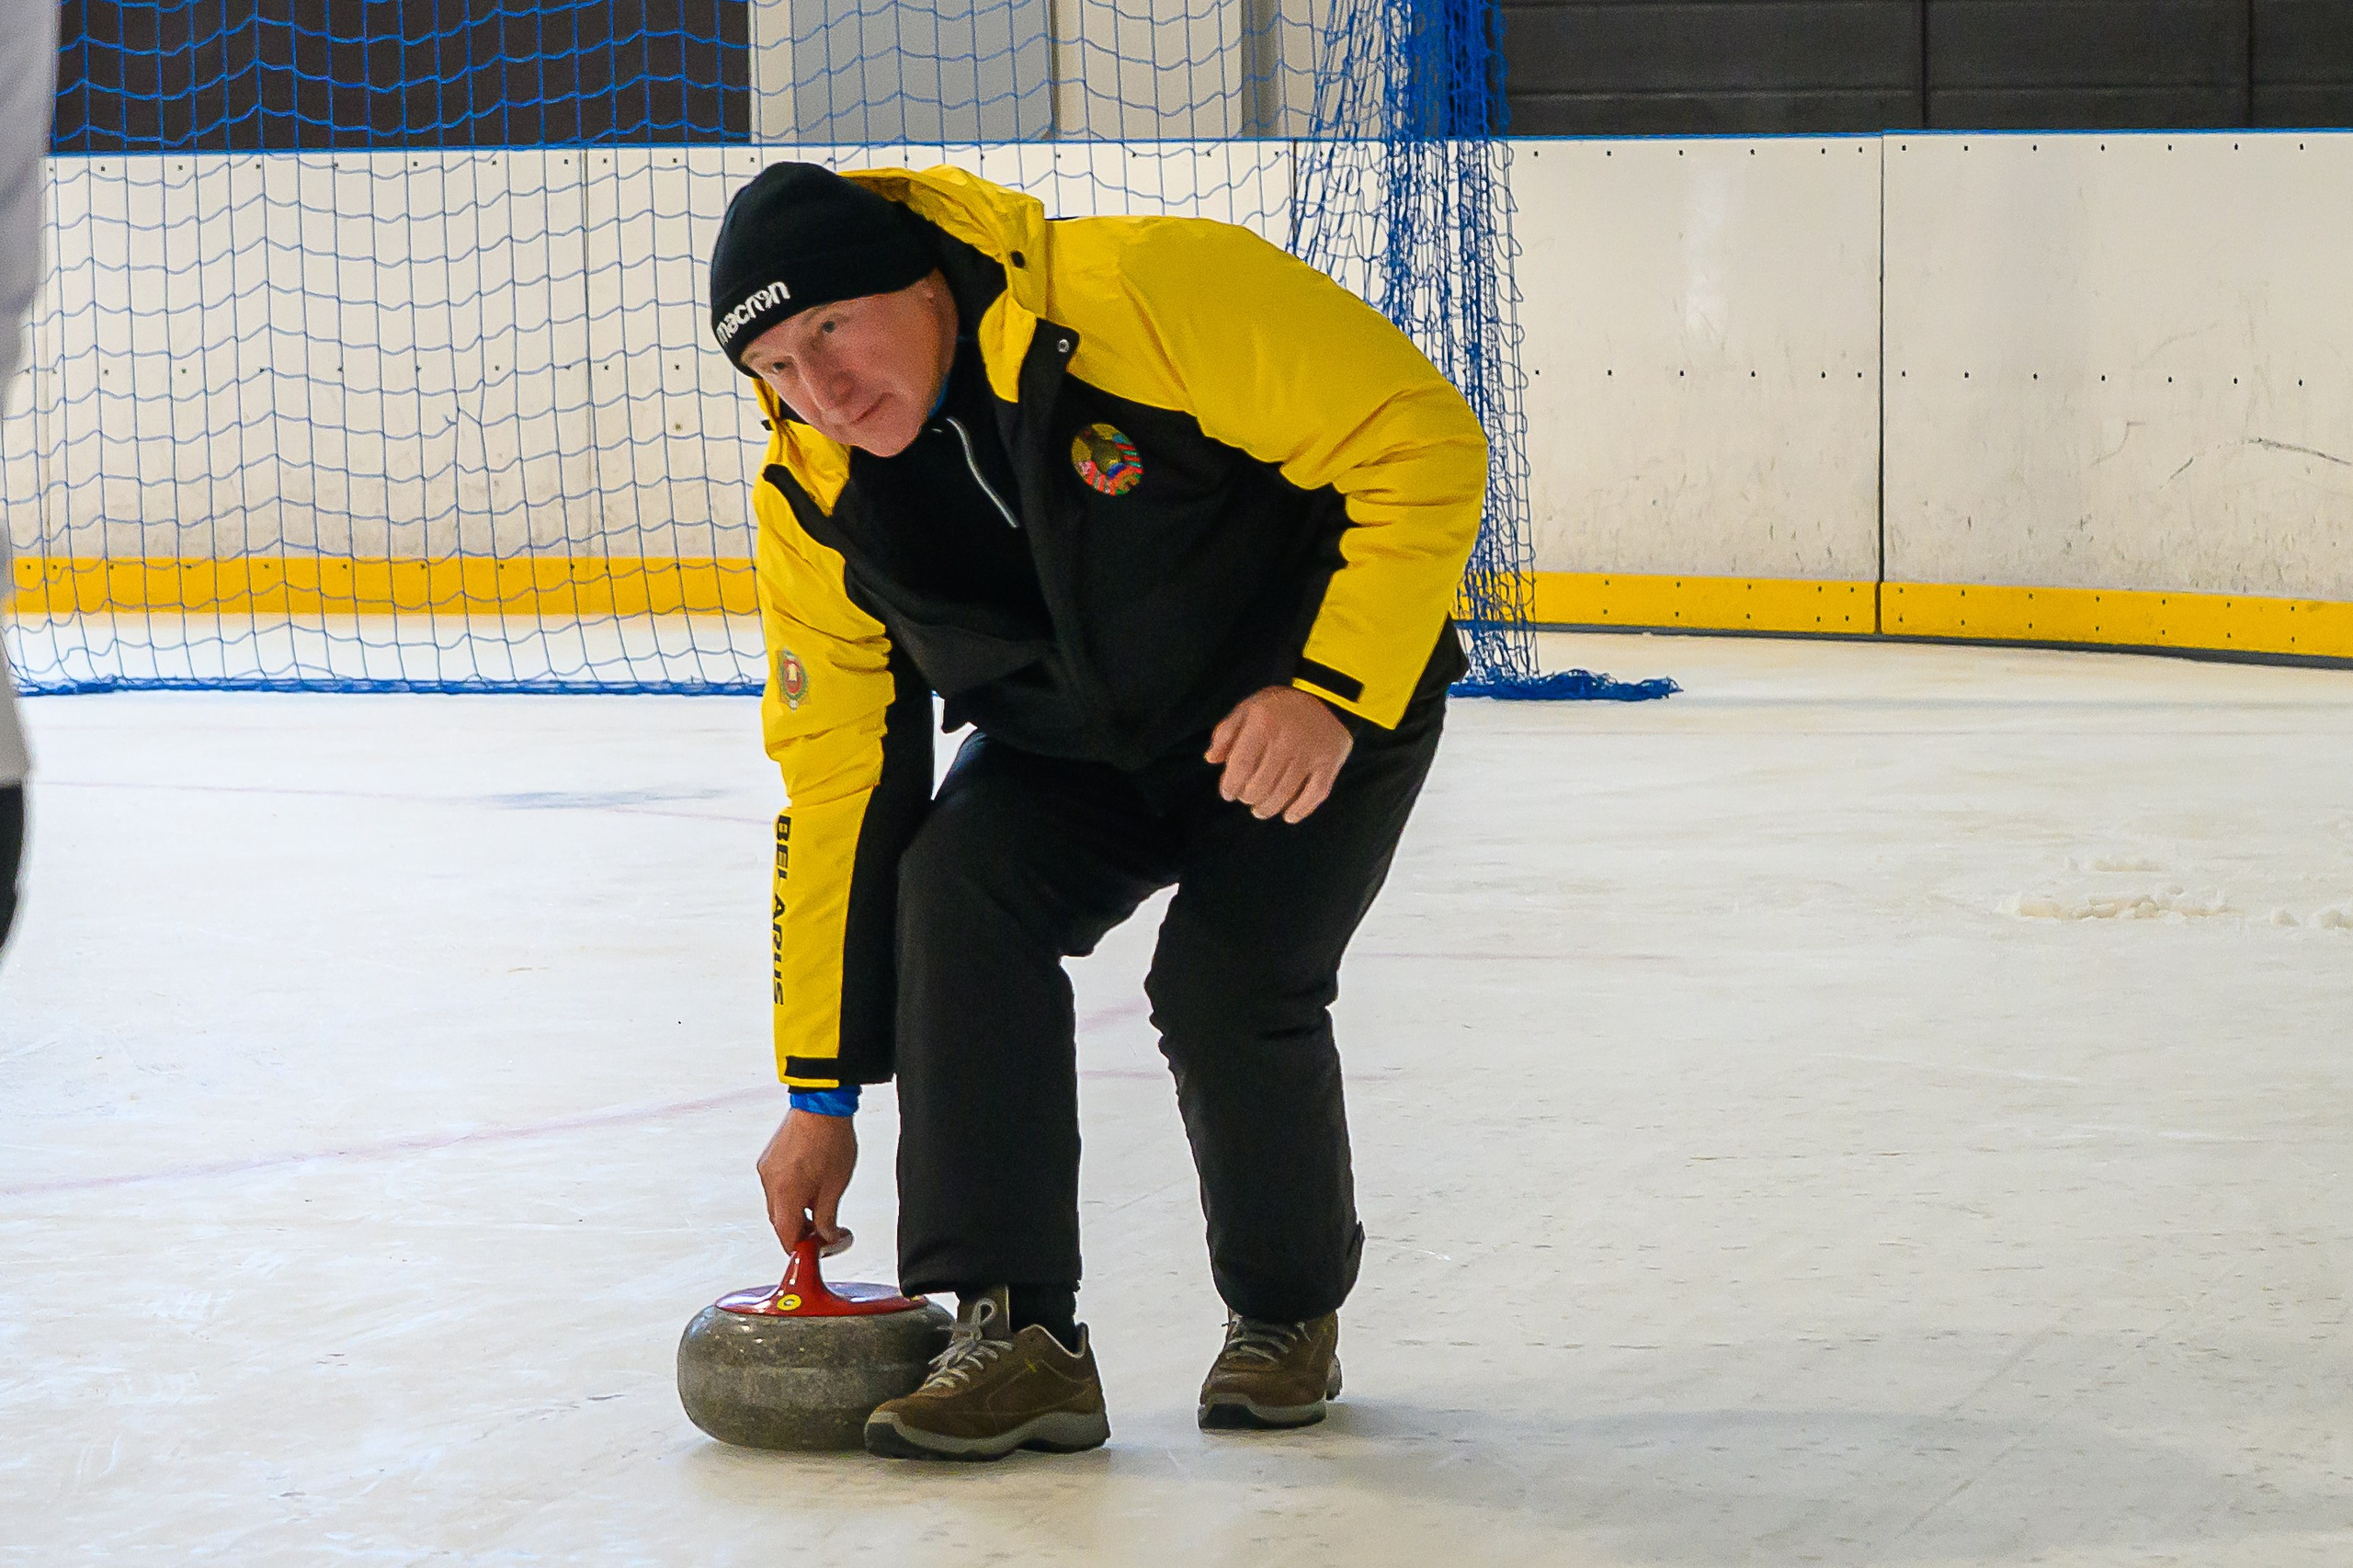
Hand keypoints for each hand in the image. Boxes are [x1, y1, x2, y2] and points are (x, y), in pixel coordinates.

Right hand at [756, 1108, 857, 1253]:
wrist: (821, 1104)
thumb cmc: (831, 1140)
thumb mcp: (836, 1186)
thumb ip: (828, 1217)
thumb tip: (827, 1236)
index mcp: (785, 1195)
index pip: (786, 1237)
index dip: (802, 1248)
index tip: (818, 1248)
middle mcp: (769, 1184)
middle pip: (780, 1222)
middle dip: (800, 1230)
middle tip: (823, 1230)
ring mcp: (766, 1169)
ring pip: (777, 1204)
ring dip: (795, 1211)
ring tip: (820, 1203)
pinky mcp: (768, 1158)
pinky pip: (775, 1186)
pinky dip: (790, 1193)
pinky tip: (809, 1185)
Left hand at [1205, 685, 1354, 823]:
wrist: (1326, 695)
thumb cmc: (1279, 706)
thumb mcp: (1248, 708)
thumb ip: (1226, 732)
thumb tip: (1211, 759)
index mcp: (1262, 724)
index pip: (1240, 766)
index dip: (1230, 785)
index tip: (1228, 793)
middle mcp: (1286, 740)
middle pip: (1260, 784)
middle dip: (1248, 797)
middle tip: (1247, 798)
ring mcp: (1310, 753)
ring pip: (1284, 793)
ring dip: (1268, 808)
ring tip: (1260, 810)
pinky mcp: (1329, 762)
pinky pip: (1315, 793)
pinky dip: (1301, 810)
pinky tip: (1289, 817)